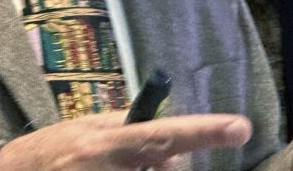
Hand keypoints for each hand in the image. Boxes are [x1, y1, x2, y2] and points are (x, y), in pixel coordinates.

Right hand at [0, 111, 251, 170]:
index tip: (240, 127)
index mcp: (105, 142)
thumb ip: (129, 130)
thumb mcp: (88, 128)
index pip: (164, 135)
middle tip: (133, 162)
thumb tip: (171, 149)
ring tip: (106, 168)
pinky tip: (103, 170)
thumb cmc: (52, 150)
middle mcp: (107, 168)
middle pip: (165, 170)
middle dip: (163, 167)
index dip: (204, 131)